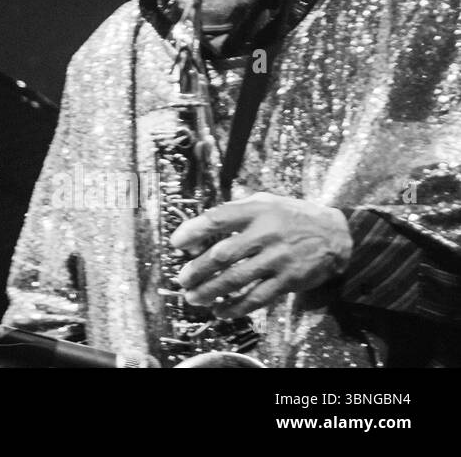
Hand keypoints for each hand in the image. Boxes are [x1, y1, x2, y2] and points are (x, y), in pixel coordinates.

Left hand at [169, 192, 352, 317]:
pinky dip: (237, 307)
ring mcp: (277, 259)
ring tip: (193, 298)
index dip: (193, 230)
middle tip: (182, 278)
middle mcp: (266, 235)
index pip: (218, 218)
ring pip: (237, 279)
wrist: (337, 235)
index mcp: (256, 211)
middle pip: (223, 254)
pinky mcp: (288, 280)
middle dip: (198, 268)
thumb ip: (236, 211)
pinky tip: (220, 311)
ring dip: (211, 291)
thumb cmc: (292, 216)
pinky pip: (258, 298)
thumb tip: (201, 228)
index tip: (176, 243)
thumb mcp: (265, 202)